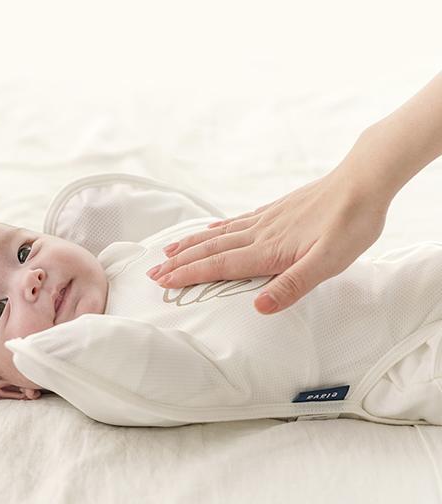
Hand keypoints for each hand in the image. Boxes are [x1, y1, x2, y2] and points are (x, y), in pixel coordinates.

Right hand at [146, 165, 390, 314]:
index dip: (190, 274)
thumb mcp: (329, 262)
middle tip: (154, 271)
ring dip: (191, 244)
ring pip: (218, 233)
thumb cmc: (350, 223)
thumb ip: (292, 285)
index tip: (164, 282)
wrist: (364, 181)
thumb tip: (259, 307)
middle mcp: (260, 233)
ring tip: (169, 251)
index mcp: (269, 250)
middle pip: (211, 249)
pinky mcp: (274, 210)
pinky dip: (216, 227)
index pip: (220, 265)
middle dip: (180, 262)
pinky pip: (235, 220)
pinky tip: (211, 228)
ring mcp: (265, 219)